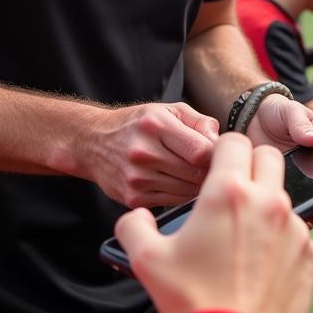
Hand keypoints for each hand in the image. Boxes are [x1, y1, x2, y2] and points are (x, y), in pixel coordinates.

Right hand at [84, 102, 218, 207]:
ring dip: (198, 185)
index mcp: (155, 125)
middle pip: (195, 173)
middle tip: (213, 167)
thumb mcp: (169, 110)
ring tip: (195, 174)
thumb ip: (200, 122)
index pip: (200, 151)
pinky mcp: (133, 198)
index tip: (219, 154)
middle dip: (210, 171)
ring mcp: (136, 178)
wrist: (93, 143)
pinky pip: (173, 202)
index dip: (217, 155)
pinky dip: (182, 195)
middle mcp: (143, 152)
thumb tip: (218, 141)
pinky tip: (178, 183)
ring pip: (187, 191)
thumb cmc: (138, 125)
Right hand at [115, 134, 312, 312]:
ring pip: (284, 197)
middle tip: (233, 191)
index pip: (236, 140)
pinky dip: (281, 240)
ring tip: (243, 238)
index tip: (215, 168)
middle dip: (252, 164)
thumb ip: (134, 227)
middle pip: (269, 157)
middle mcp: (268, 201)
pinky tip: (260, 266)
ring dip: (266, 206)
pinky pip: (297, 233)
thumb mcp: (146, 260)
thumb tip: (138, 218)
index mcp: (229, 192)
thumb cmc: (192, 301)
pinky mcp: (310, 254)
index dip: (223, 150)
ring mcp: (295, 228)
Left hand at [245, 95, 312, 227]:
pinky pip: (279, 210)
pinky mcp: (272, 193)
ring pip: (306, 213)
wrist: (251, 117)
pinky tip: (275, 214)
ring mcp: (293, 189)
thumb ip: (301, 123)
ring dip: (308, 218)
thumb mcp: (291, 111)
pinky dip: (280, 215)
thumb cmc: (279, 113)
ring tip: (304, 218)